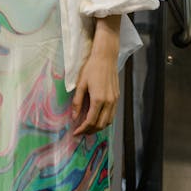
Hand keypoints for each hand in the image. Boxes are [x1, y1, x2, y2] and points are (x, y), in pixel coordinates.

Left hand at [71, 16, 119, 136]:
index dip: (82, 129)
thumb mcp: (80, 84)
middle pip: (100, 124)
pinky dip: (105, 121)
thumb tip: (74, 117)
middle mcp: (109, 102)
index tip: (75, 133)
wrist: (106, 57)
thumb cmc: (91, 68)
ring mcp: (114, 100)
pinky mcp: (117, 97)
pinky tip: (97, 119)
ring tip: (88, 128)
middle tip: (81, 132)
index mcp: (98, 99)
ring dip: (98, 127)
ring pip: (108, 121)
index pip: (90, 121)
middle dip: (90, 131)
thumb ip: (77, 102)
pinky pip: (112, 114)